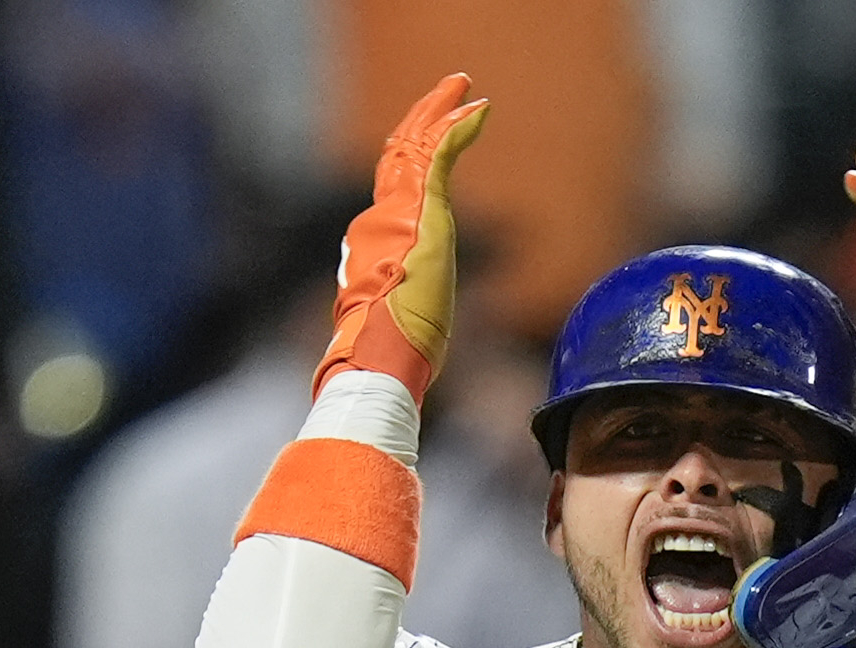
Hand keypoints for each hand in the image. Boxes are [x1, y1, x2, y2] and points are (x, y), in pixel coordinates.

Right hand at [316, 73, 489, 399]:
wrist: (380, 353)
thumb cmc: (395, 353)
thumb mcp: (409, 322)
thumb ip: (410, 309)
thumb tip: (414, 339)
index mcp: (378, 243)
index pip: (393, 189)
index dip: (408, 158)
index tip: (427, 137)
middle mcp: (382, 219)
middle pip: (401, 155)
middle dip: (423, 120)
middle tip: (447, 93)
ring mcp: (399, 210)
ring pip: (418, 144)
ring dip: (440, 110)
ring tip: (462, 86)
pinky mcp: (420, 209)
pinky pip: (440, 154)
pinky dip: (458, 128)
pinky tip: (478, 108)